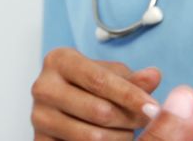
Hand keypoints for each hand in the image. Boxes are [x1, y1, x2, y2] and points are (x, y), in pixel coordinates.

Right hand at [31, 47, 161, 139]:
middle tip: (145, 121)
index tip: (154, 108)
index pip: (100, 80)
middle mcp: (43, 87)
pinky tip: (112, 139)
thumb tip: (154, 76)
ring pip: (93, 136)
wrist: (64, 107)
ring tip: (127, 130)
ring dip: (120, 137)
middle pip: (99, 111)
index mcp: (59, 60)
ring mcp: (38, 116)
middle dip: (130, 119)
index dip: (131, 95)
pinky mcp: (39, 140)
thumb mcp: (112, 77)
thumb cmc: (91, 87)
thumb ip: (133, 80)